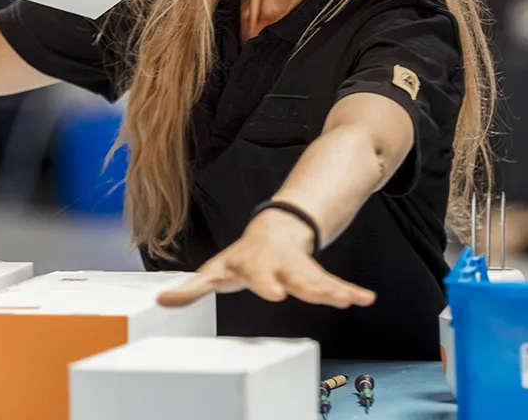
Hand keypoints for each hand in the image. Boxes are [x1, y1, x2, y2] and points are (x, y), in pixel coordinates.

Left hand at [157, 209, 376, 309]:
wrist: (276, 227)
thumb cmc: (243, 257)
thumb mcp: (216, 270)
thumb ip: (193, 288)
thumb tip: (162, 299)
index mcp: (248, 265)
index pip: (245, 273)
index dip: (252, 282)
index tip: (260, 291)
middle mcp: (275, 265)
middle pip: (284, 276)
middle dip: (290, 285)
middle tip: (287, 294)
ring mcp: (297, 268)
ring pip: (313, 279)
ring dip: (328, 290)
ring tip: (344, 300)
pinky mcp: (316, 274)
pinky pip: (333, 284)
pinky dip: (349, 291)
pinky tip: (365, 299)